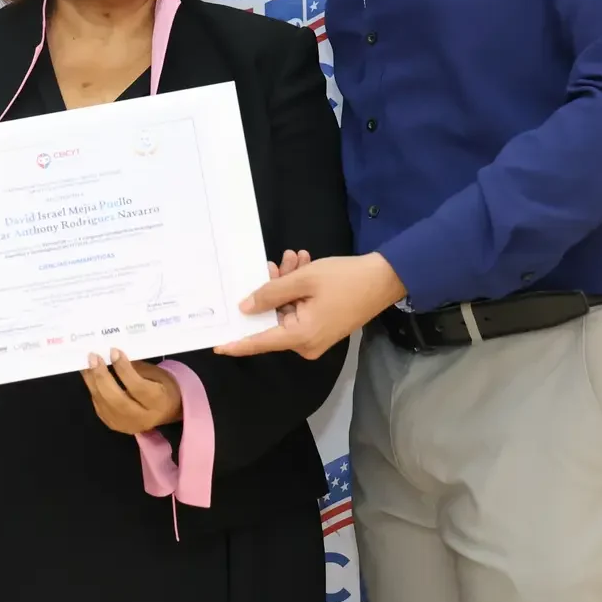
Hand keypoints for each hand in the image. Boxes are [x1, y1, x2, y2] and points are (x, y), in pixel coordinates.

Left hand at [80, 350, 182, 435]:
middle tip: (94, 357)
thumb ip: (136, 368)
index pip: (138, 388)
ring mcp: (127, 425)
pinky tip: (90, 376)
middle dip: (102, 377)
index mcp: (158, 403)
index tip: (114, 351)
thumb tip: (114, 356)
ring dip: (93, 383)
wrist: (166, 410)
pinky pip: (100, 407)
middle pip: (117, 400)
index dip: (123, 370)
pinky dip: (94, 390)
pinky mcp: (115, 425)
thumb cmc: (162, 386)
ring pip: (105, 405)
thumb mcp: (157, 374)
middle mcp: (142, 418)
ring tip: (87, 364)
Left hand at [213, 252, 407, 360]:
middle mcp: (307, 344)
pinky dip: (299, 290)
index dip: (237, 343)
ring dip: (287, 284)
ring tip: (294, 257)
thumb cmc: (345, 279)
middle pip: (275, 319)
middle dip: (272, 289)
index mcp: (301, 336)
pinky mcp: (323, 327)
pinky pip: (301, 310)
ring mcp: (316, 337)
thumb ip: (270, 293)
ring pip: (287, 310)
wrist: (385, 278)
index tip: (216, 344)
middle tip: (275, 262)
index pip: (260, 342)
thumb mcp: (304, 280)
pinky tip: (302, 264)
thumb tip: (245, 308)